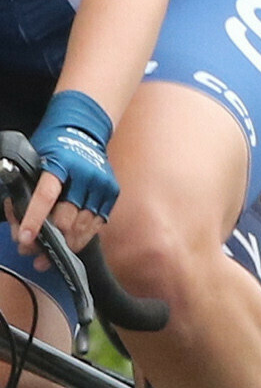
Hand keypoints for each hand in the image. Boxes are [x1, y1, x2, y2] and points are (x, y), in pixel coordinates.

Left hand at [20, 92, 114, 253]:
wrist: (85, 131)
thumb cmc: (54, 148)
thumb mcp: (34, 161)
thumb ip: (26, 189)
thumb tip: (21, 223)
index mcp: (60, 164)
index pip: (46, 196)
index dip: (34, 219)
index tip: (25, 239)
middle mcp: (84, 176)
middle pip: (67, 218)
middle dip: (49, 240)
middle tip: (32, 253)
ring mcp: (101, 186)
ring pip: (84, 226)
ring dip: (66, 244)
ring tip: (49, 256)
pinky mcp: (112, 193)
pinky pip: (97, 224)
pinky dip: (83, 236)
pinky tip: (72, 243)